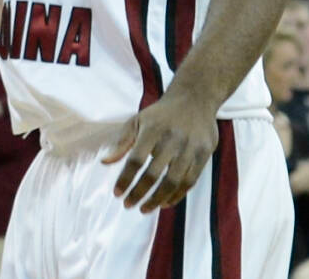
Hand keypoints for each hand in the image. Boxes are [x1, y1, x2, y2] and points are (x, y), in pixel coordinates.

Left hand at [101, 89, 219, 214]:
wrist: (195, 98)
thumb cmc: (161, 114)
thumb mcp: (138, 120)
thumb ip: (122, 142)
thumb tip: (105, 163)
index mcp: (152, 129)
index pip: (136, 159)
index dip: (125, 179)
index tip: (117, 193)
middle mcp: (171, 139)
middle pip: (154, 174)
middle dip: (139, 193)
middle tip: (129, 205)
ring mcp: (189, 147)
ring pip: (173, 181)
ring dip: (157, 199)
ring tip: (145, 208)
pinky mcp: (203, 154)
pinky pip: (189, 181)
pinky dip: (177, 195)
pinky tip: (165, 202)